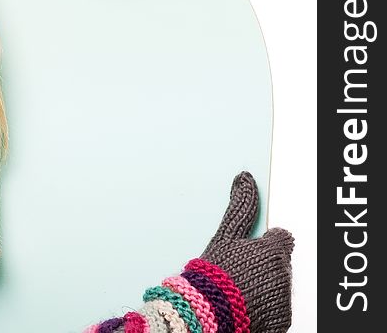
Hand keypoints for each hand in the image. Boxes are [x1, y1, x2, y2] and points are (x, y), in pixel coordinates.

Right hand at [197, 172, 293, 332]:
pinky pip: (279, 309)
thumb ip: (241, 206)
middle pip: (280, 263)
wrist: (209, 313)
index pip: (282, 239)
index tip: (250, 253)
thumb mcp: (225, 235)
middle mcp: (285, 273)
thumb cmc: (215, 271)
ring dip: (266, 287)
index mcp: (274, 249)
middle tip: (240, 273)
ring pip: (279, 286)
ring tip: (241, 291)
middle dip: (265, 266)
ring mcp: (286, 299)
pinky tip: (247, 305)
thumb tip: (245, 177)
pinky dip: (267, 307)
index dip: (264, 245)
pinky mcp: (283, 320)